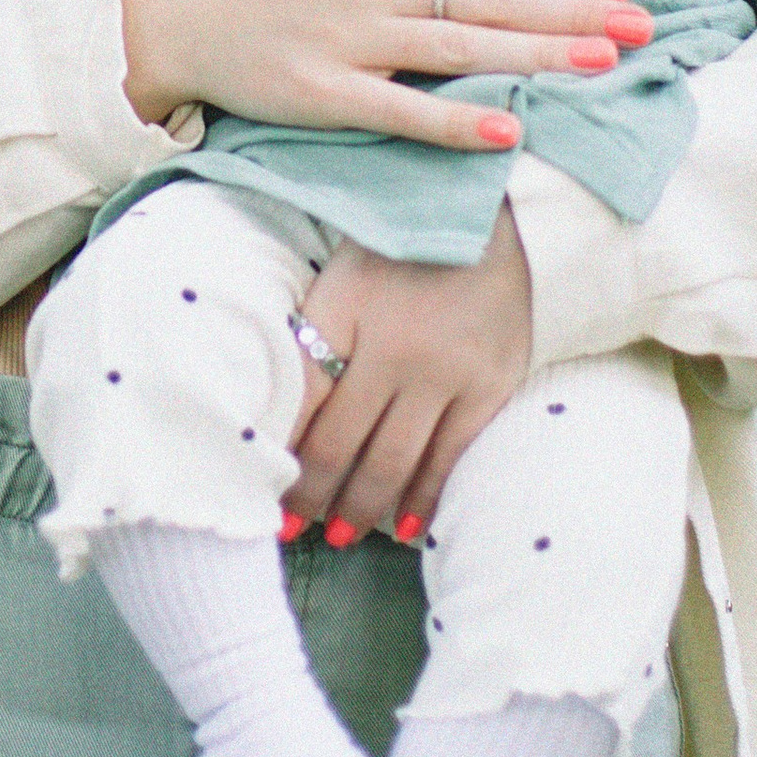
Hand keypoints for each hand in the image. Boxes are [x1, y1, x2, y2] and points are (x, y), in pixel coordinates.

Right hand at [117, 0, 647, 146]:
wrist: (162, 4)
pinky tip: (505, 130)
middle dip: (576, 9)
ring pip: (462, 47)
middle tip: (644, 24)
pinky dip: (452, 121)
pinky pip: (398, 109)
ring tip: (606, 61)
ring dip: (540, 55)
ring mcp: (349, 37)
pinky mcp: (321, 93)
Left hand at [282, 211, 534, 544]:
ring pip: (394, 461)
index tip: (259, 486)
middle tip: (289, 531)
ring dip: (361, 508)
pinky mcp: (489, 386)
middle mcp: (394, 349)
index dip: (278, 451)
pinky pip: (450, 456)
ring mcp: (446, 372)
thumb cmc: (403, 248)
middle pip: (341, 443)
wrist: (497, 217)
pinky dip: (424, 496)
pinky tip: (405, 526)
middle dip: (311, 495)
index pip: (301, 401)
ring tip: (337, 538)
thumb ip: (316, 334)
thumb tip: (283, 412)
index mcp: (345, 311)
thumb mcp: (344, 276)